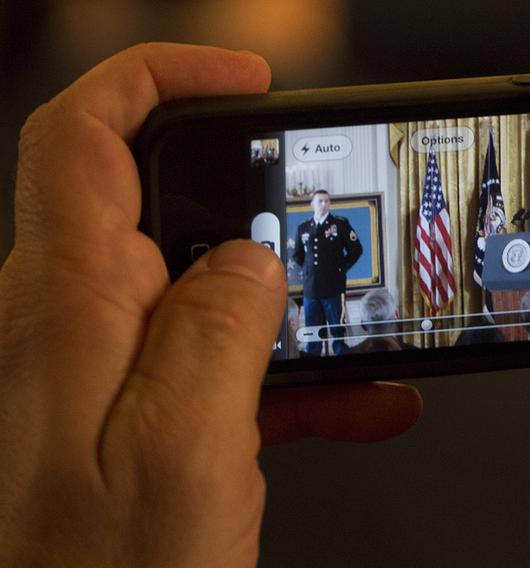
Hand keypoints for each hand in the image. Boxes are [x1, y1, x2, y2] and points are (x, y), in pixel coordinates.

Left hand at [0, 44, 420, 566]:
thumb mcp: (183, 450)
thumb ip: (218, 332)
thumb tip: (250, 257)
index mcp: (70, 308)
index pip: (87, 137)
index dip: (161, 79)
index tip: (244, 80)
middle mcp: (78, 326)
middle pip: (164, 208)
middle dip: (256, 210)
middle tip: (322, 229)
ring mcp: (112, 373)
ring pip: (213, 298)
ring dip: (294, 313)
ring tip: (365, 341)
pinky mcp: (145, 417)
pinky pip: (225, 370)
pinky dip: (294, 379)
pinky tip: (359, 405)